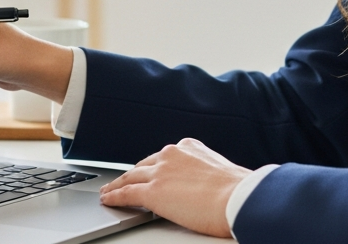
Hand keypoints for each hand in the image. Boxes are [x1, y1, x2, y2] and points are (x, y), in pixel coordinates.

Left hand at [98, 138, 251, 237]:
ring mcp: (160, 172)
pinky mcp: (152, 192)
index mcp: (189, 147)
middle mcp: (171, 154)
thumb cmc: (238, 191)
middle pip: (143, 165)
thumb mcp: (220, 172)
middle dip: (131, 174)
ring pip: (130, 177)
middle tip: (120, 182)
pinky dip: (114, 197)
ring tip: (108, 191)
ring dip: (117, 185)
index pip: (163, 157)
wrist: (239, 198)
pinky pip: (126, 193)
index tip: (146, 172)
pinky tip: (108, 200)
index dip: (152, 167)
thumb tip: (203, 188)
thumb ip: (204, 175)